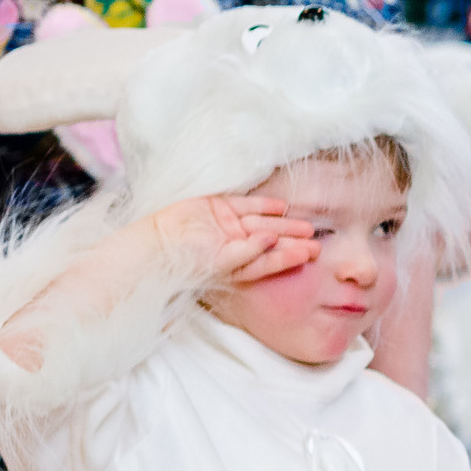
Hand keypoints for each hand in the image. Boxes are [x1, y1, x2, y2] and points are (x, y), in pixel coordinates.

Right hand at [149, 194, 314, 285]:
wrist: (154, 244)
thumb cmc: (186, 261)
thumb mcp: (219, 263)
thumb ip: (246, 254)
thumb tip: (271, 241)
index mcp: (236, 265)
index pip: (269, 262)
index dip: (289, 258)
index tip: (308, 255)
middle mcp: (235, 245)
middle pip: (271, 242)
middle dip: (293, 242)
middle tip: (317, 243)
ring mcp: (227, 226)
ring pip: (262, 224)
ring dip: (284, 225)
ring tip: (307, 227)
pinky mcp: (218, 208)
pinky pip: (246, 205)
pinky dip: (263, 205)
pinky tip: (282, 207)